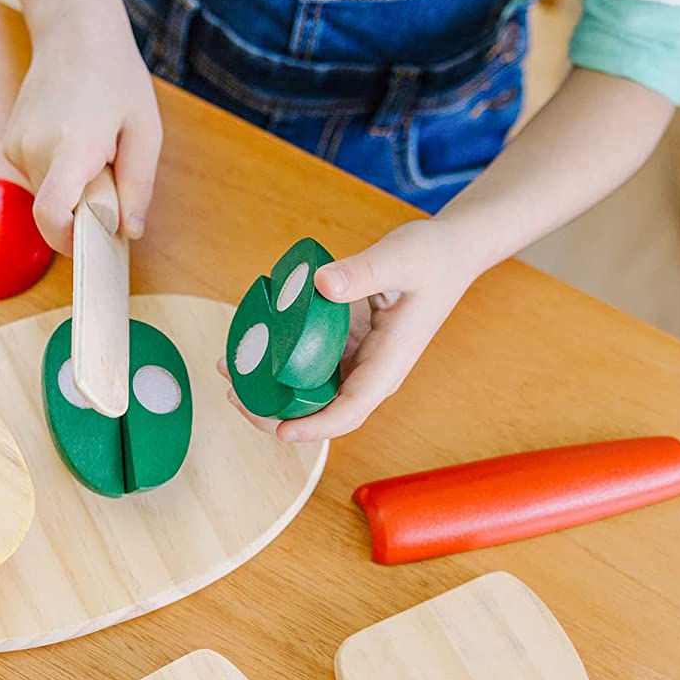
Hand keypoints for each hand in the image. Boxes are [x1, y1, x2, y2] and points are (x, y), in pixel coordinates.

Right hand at [3, 17, 161, 253]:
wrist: (74, 32)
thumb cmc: (115, 78)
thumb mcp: (145, 131)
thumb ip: (138, 186)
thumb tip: (129, 232)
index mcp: (72, 146)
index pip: (51, 216)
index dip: (69, 241)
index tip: (91, 241)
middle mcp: (34, 149)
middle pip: (54, 211)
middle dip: (83, 208)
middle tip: (108, 171)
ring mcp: (16, 146)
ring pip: (47, 194)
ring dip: (72, 186)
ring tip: (93, 145)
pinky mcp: (10, 144)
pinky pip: (39, 176)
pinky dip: (59, 171)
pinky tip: (73, 136)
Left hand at [220, 219, 477, 441]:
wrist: (449, 251)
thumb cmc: (433, 257)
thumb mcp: (401, 258)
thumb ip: (363, 271)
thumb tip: (323, 283)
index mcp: (388, 363)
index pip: (350, 410)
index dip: (315, 426)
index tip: (281, 428)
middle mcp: (370, 370)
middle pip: (322, 410)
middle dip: (276, 413)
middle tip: (235, 394)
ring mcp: (356, 359)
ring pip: (310, 388)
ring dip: (270, 387)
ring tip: (229, 370)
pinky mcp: (345, 344)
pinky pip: (308, 361)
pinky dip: (278, 359)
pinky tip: (249, 345)